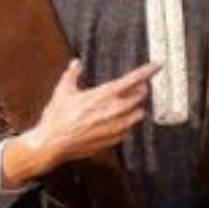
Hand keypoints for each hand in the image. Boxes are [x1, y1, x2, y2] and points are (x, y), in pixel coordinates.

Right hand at [4, 59, 156, 184]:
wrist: (52, 143)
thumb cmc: (57, 118)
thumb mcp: (62, 91)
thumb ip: (72, 74)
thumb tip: (76, 64)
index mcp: (103, 96)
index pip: (131, 80)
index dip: (145, 72)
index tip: (156, 67)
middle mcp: (113, 111)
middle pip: (139, 97)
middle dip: (141, 89)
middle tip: (141, 86)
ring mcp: (115, 127)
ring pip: (137, 114)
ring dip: (137, 107)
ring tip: (133, 103)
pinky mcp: (113, 140)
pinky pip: (128, 129)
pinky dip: (128, 123)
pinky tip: (121, 120)